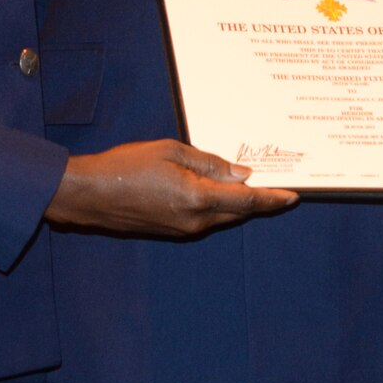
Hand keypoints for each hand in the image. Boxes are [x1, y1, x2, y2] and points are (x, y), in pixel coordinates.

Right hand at [45, 139, 296, 235]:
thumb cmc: (126, 166)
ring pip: (222, 216)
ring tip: (248, 182)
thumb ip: (210, 163)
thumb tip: (241, 174)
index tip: (293, 196)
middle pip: (238, 211)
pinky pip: (205, 219)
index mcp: (197, 198)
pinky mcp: (172, 231)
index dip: (273, 199)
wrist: (88, 195)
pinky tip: (218, 190)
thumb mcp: (171, 151)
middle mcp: (195, 220)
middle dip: (259, 200)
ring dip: (237, 202)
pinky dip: (218, 206)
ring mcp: (183, 229)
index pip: (247, 201)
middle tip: (277, 184)